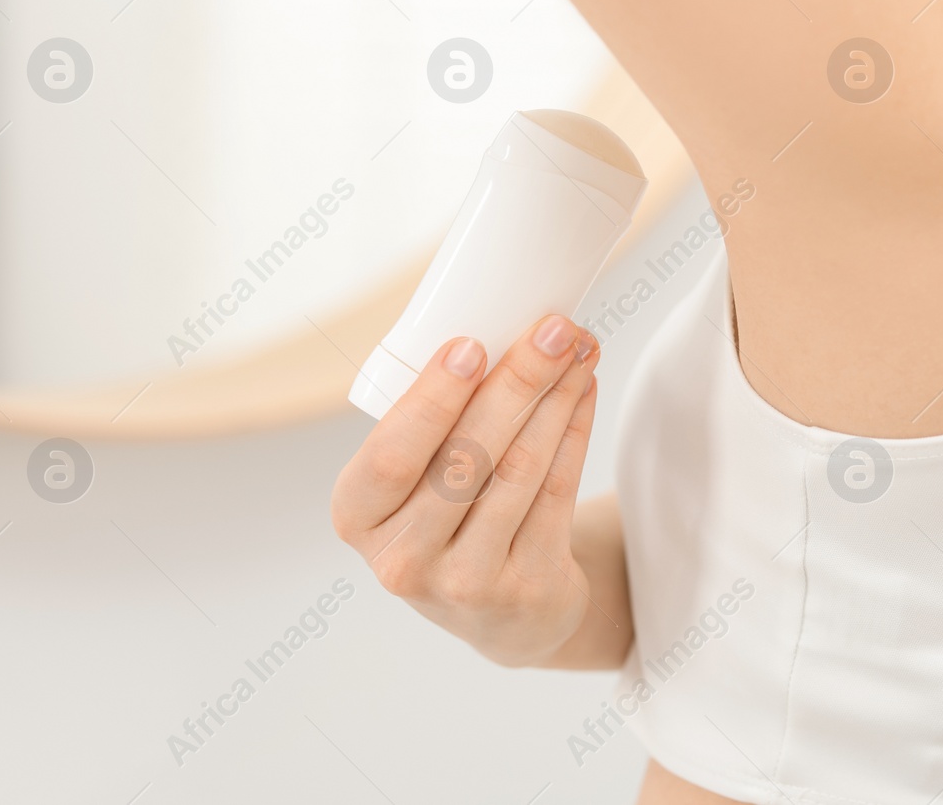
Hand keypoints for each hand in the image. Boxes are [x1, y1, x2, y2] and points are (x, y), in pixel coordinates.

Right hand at [331, 315, 601, 666]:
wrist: (502, 613)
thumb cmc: (449, 517)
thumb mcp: (412, 483)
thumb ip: (430, 423)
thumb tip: (494, 328)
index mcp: (358, 517)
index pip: (389, 457)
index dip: (431, 400)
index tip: (471, 345)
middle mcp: (403, 560)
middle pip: (467, 457)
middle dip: (518, 380)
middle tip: (554, 328)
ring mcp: (466, 584)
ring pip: (519, 471)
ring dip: (556, 398)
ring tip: (579, 349)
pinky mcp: (527, 589)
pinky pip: (557, 493)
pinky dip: (574, 432)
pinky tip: (584, 392)